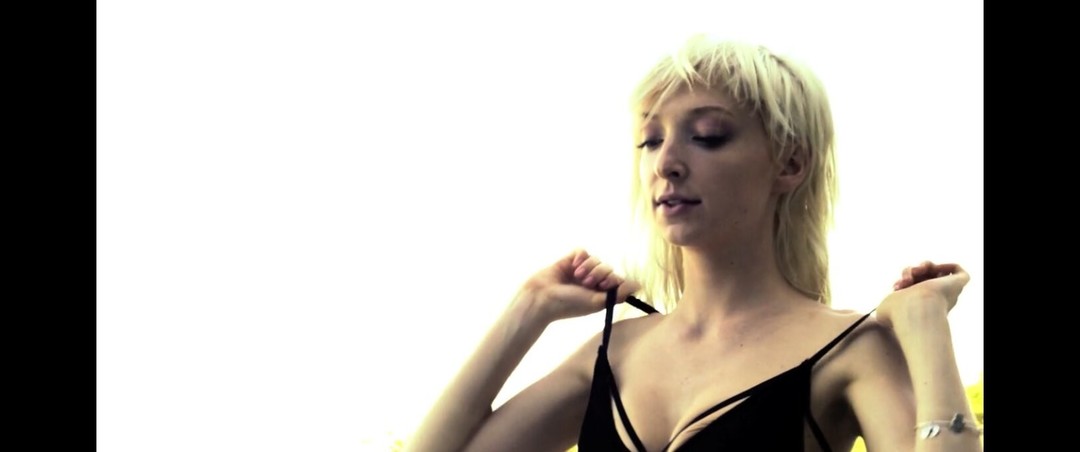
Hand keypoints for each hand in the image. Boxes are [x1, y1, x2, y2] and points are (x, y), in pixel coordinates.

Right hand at [519, 249, 641, 323]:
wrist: (542, 298)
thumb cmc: (569, 305)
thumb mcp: (597, 302)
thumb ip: (618, 294)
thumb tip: (638, 286)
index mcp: (600, 293)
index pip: (617, 280)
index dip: (614, 280)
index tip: (605, 286)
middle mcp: (592, 282)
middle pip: (609, 268)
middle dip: (600, 274)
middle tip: (587, 283)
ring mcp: (581, 271)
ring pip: (596, 259)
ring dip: (590, 267)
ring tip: (578, 276)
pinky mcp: (570, 261)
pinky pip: (583, 251)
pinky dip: (581, 257)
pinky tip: (574, 265)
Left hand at [876, 261, 970, 329]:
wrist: (917, 310)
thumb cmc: (899, 313)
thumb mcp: (883, 311)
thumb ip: (882, 308)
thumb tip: (882, 308)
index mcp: (921, 307)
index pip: (914, 287)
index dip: (903, 281)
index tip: (896, 287)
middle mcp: (936, 299)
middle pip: (924, 277)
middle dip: (910, 271)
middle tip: (906, 279)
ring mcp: (948, 292)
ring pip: (936, 272)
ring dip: (922, 266)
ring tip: (916, 271)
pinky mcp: (958, 284)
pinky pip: (958, 271)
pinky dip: (946, 265)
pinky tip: (932, 268)